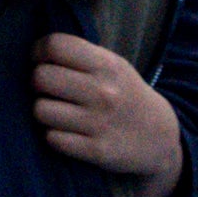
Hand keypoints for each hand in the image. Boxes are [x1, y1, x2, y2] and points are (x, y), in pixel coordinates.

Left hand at [28, 29, 182, 196]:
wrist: (160, 136)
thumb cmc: (126, 95)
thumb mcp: (114, 66)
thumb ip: (81, 56)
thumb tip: (37, 50)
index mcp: (107, 65)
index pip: (56, 46)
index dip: (39, 52)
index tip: (41, 61)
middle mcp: (103, 92)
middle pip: (41, 77)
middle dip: (37, 83)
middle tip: (46, 89)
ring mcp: (99, 122)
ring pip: (41, 110)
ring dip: (43, 112)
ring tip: (56, 112)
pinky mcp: (96, 150)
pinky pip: (52, 139)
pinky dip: (54, 136)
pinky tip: (65, 132)